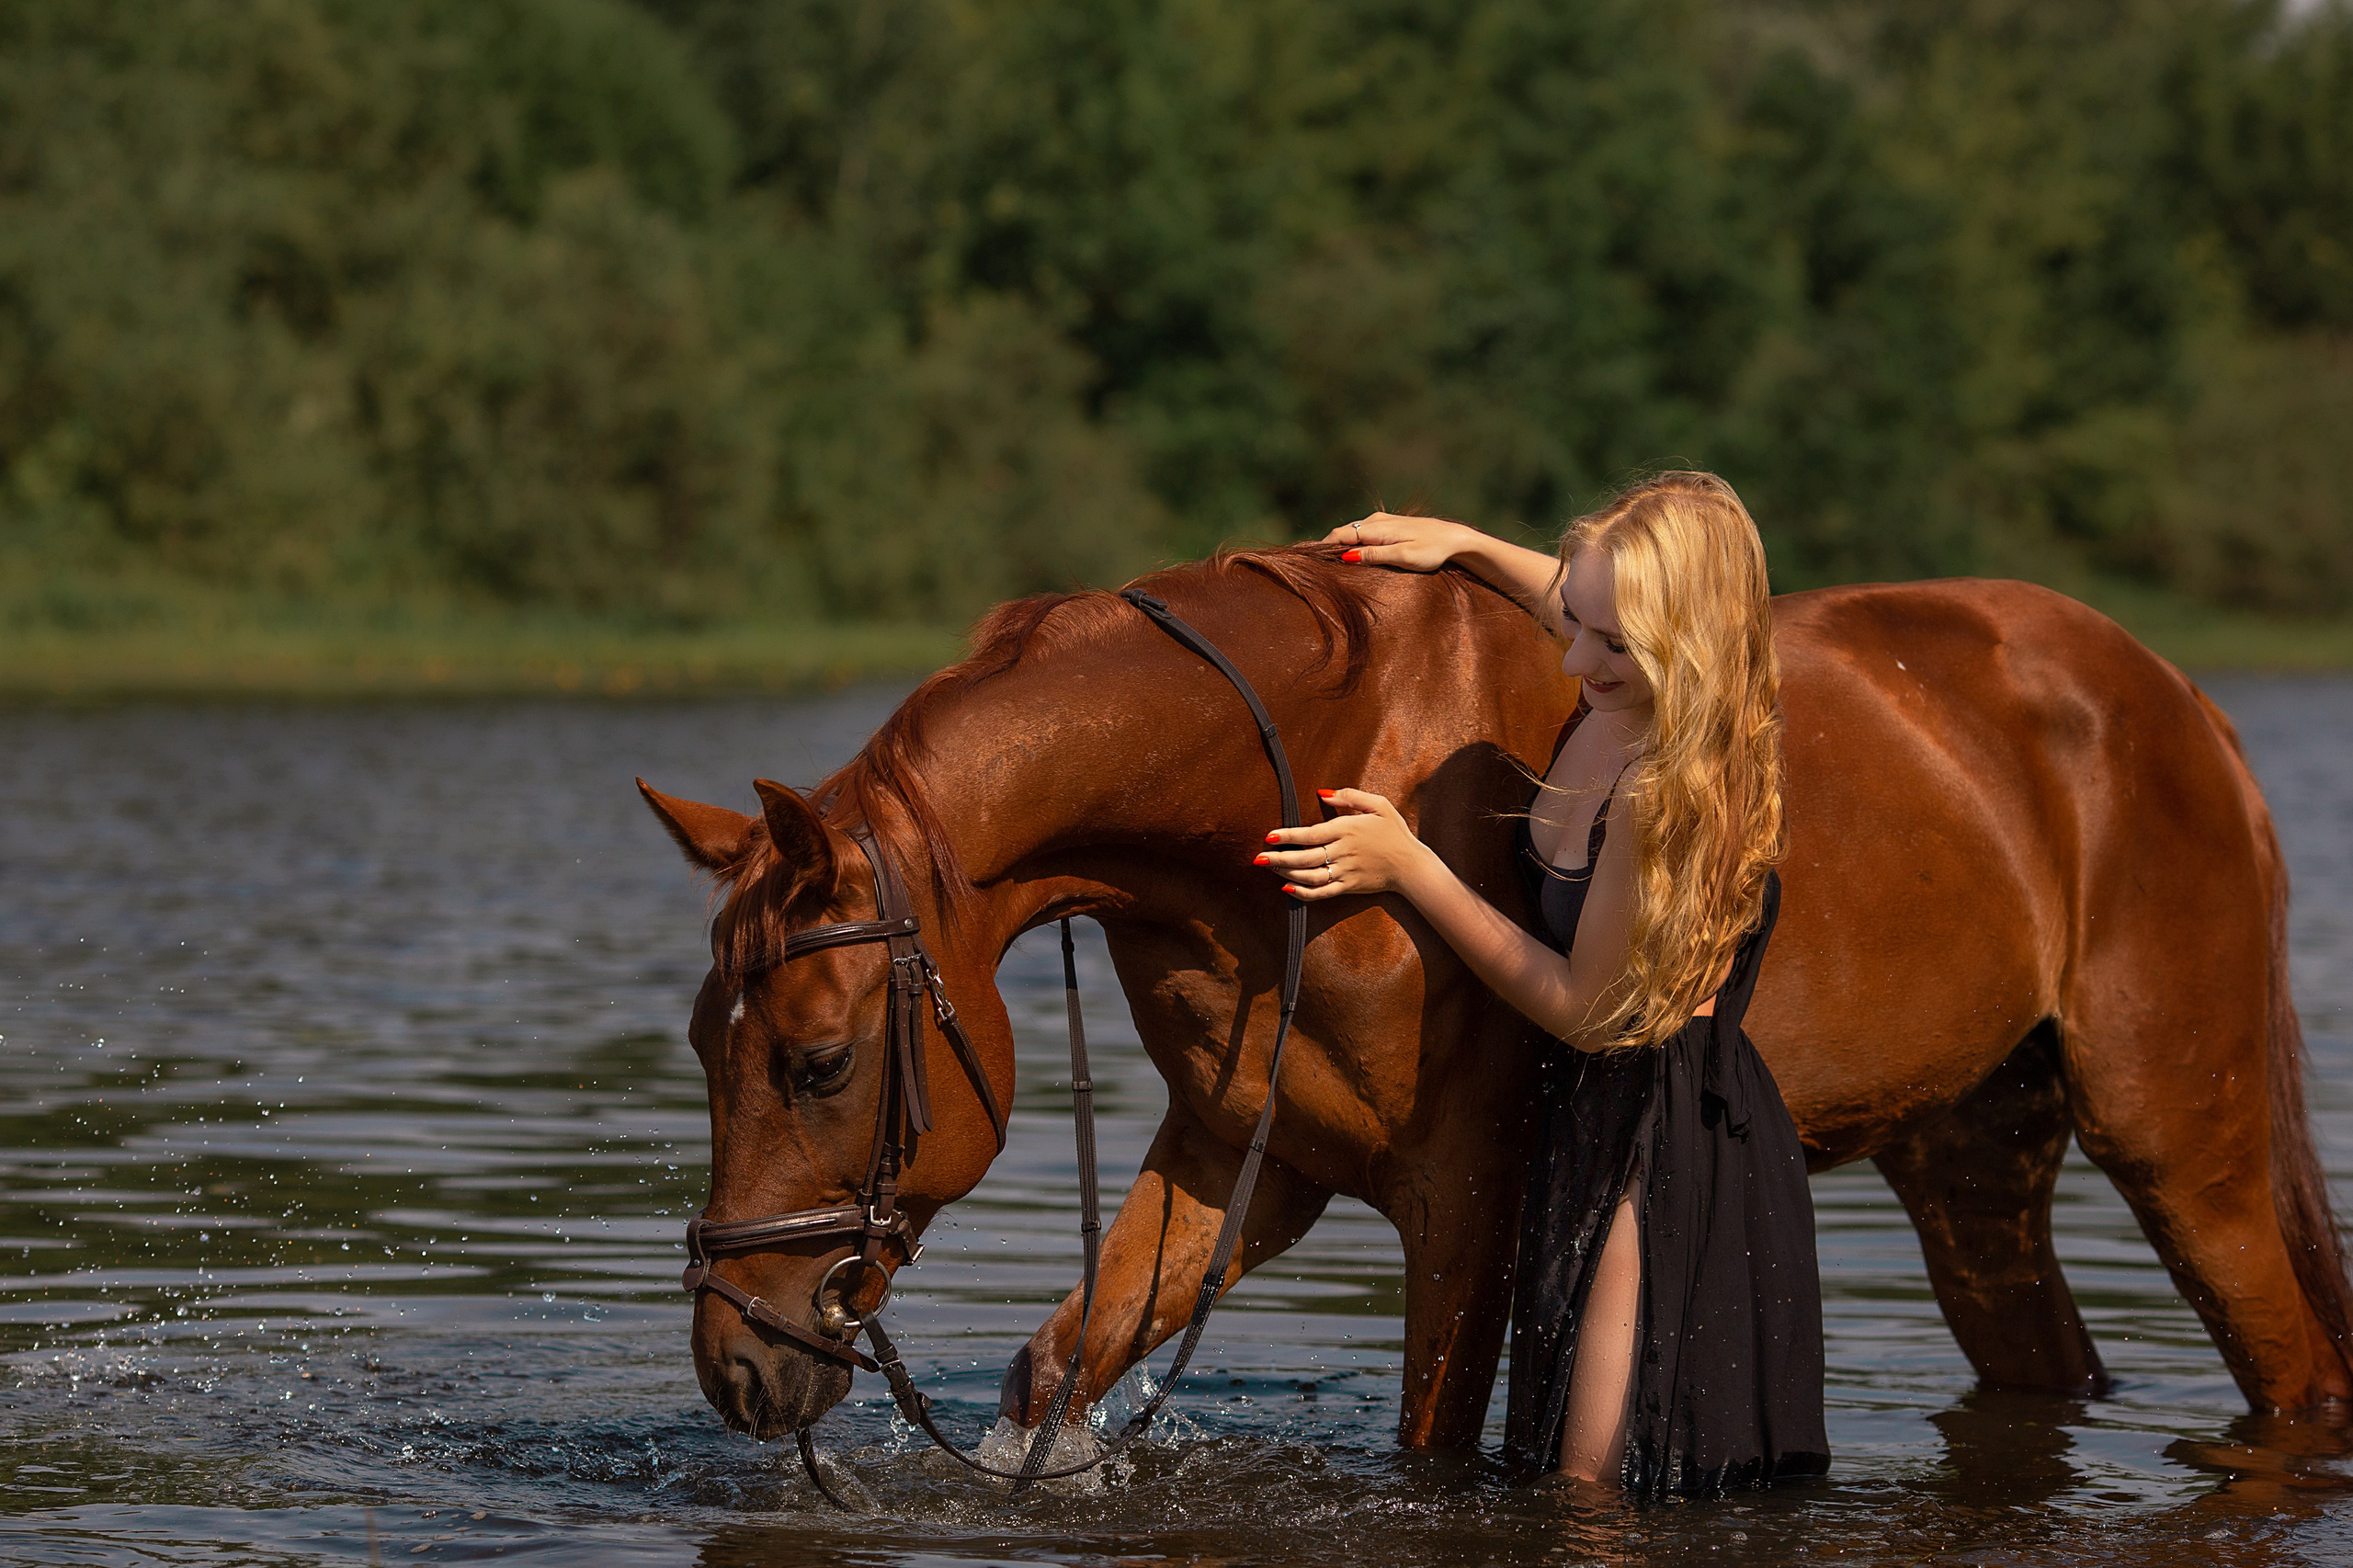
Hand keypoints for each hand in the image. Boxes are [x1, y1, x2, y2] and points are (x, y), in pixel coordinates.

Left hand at [1254, 788, 1430, 900]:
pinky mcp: (1349, 887)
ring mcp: (1346, 871)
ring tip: (1270, 870)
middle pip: (1305, 857)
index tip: (1269, 836)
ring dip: (1287, 874)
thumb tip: (1322, 793)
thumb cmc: (1394, 832)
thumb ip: (1350, 796)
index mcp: (1347, 829)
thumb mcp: (1378, 805)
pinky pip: (1322, 892)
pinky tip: (1288, 889)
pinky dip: (1304, 893)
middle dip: (1279, 858)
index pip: (1311, 834)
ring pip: (1311, 876)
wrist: (1411, 866)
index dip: (1288, 836)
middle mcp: (1344, 852)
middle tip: (1258, 858)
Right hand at [1322, 512, 1467, 571]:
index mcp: (1377, 528)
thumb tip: (1346, 556)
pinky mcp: (1389, 525)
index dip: (1322, 548)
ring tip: (1329, 563)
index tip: (1309, 562)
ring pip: (1353, 532)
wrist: (1455, 539)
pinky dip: (1353, 543)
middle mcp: (1376, 520)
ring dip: (1341, 545)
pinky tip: (1351, 555)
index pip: (1340, 535)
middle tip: (1315, 566)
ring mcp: (1382, 521)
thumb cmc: (1432, 550)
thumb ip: (1375, 555)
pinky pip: (1363, 533)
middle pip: (1343, 533)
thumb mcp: (1403, 556)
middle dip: (1329, 547)